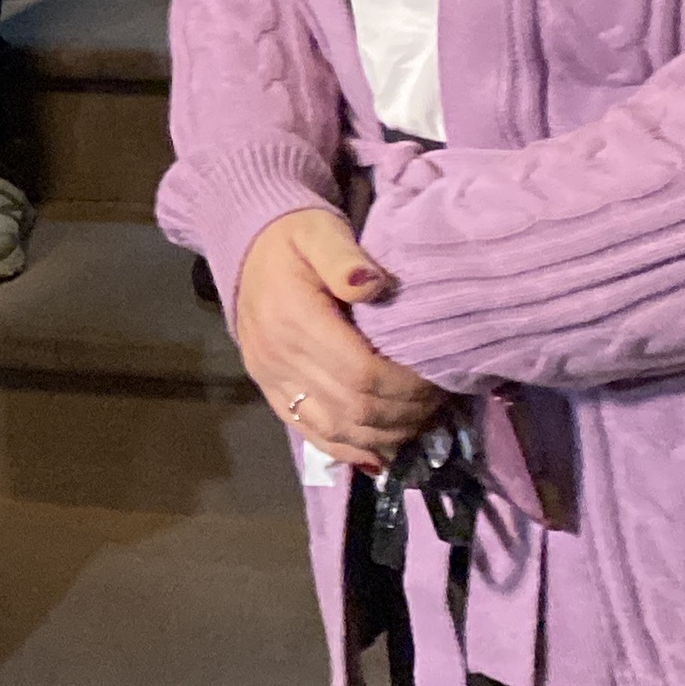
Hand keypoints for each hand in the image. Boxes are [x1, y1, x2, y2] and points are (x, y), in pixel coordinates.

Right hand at [231, 207, 445, 471]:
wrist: (246, 244)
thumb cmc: (294, 236)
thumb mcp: (321, 231)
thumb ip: (344, 257)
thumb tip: (374, 285)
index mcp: (293, 318)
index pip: (361, 374)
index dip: (405, 386)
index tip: (437, 379)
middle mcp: (278, 356)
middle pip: (353, 408)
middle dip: (404, 413)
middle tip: (438, 402)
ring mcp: (270, 378)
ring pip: (335, 430)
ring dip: (383, 436)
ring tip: (418, 423)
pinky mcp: (268, 390)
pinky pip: (311, 433)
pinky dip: (350, 450)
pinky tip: (381, 454)